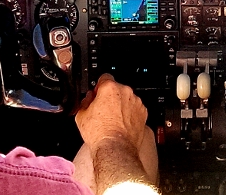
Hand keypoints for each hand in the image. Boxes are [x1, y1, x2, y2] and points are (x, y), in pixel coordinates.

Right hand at [74, 74, 155, 194]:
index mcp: (109, 88)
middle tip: (103, 110)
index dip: (99, 86)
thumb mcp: (81, 115)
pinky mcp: (143, 112)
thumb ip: (85, 101)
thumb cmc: (100, 133)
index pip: (104, 77)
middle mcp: (125, 92)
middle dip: (110, 97)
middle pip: (116, 88)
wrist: (115, 149)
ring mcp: (136, 102)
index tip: (97, 93)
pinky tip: (121, 124)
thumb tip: (88, 98)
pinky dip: (130, 114)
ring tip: (112, 120)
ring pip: (126, 98)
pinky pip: (135, 108)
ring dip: (121, 105)